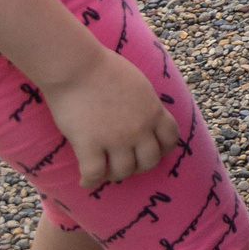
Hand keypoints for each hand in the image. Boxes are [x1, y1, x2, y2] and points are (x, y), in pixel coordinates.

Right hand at [41, 45, 178, 189]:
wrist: (78, 67)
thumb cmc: (106, 69)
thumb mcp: (140, 84)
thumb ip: (147, 104)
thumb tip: (147, 115)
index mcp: (154, 111)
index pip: (170, 139)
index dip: (163, 149)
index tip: (153, 151)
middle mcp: (139, 128)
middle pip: (150, 161)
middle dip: (140, 165)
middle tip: (127, 163)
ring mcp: (115, 138)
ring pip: (124, 171)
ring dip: (116, 174)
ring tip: (106, 172)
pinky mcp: (89, 144)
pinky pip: (94, 174)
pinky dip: (91, 182)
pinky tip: (87, 182)